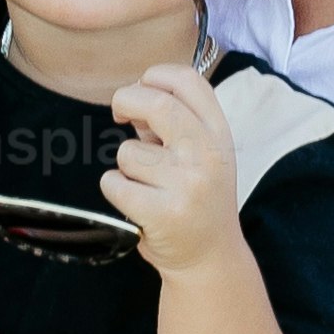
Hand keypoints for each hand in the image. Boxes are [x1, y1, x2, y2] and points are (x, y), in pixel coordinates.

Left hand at [98, 64, 248, 278]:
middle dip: (125, 101)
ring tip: (146, 185)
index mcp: (219, 134)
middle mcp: (208, 155)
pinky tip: (136, 203)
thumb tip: (133, 100)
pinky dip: (115, 190)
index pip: (188, 80)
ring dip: (125, 166)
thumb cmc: (197, 198)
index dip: (155, 76)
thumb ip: (173, 124)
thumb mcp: (201, 154)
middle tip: (120, 114)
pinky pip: (114, 183)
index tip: (141, 89)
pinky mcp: (163, 212)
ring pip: (127, 152)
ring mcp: (187, 184)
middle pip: (156, 104)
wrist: (210, 257)